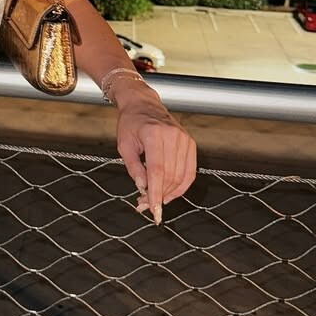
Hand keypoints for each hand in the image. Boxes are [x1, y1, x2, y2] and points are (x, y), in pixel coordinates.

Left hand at [115, 99, 196, 225]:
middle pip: (170, 176)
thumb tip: (143, 188)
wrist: (143, 104)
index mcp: (154, 134)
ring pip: (181, 177)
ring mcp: (185, 139)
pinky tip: (169, 194)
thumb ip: (133, 168)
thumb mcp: (124, 145)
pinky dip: (181, 186)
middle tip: (144, 205)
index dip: (156, 193)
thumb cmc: (131, 124)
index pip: (157, 170)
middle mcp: (173, 136)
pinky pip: (190, 172)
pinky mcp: (191, 144)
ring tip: (154, 200)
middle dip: (159, 195)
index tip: (154, 210)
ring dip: (169, 193)